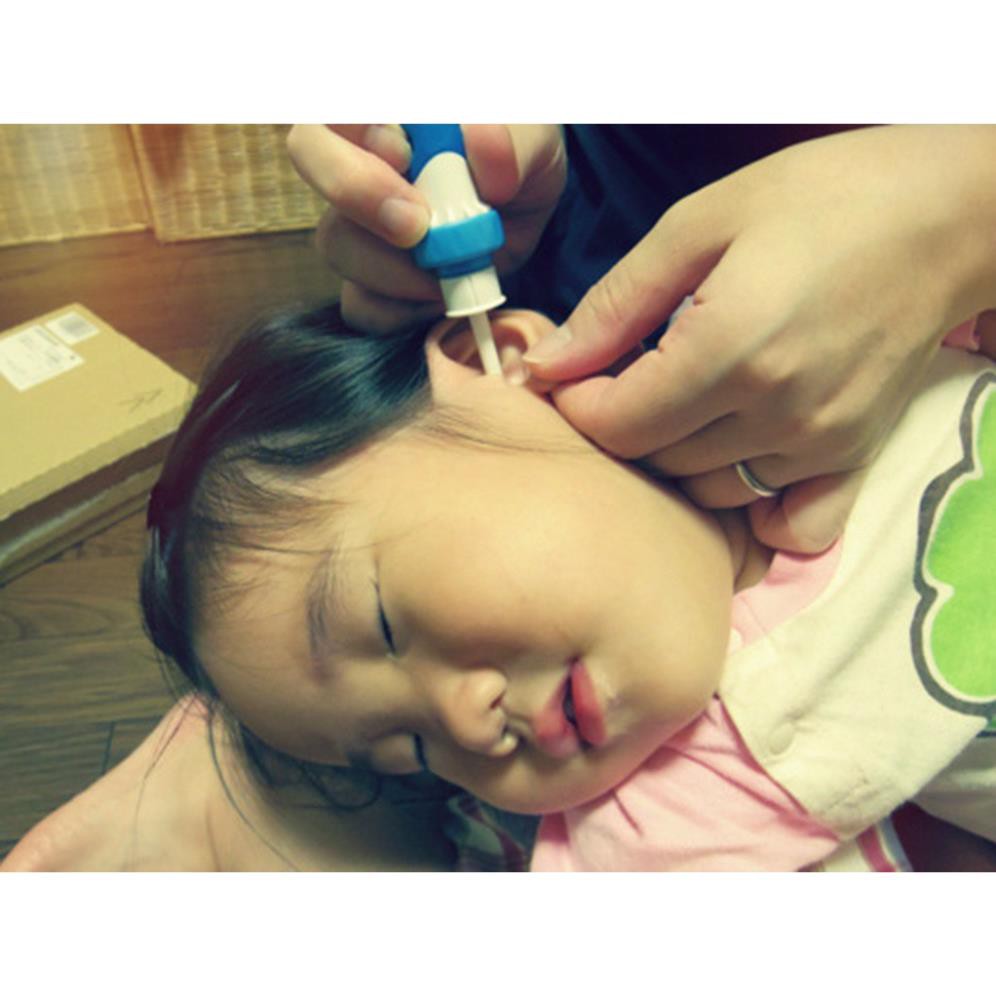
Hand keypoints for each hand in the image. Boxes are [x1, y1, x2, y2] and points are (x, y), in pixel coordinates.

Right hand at [287, 124, 566, 333]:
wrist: (521, 225)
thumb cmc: (519, 164)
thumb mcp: (536, 145)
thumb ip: (515, 142)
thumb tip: (480, 146)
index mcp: (390, 108)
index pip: (343, 99)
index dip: (360, 127)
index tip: (405, 157)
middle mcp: (357, 156)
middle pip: (309, 153)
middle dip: (357, 192)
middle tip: (415, 226)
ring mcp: (355, 222)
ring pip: (335, 239)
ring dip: (396, 265)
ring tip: (454, 268)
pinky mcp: (366, 281)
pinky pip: (359, 303)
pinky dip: (402, 311)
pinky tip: (440, 297)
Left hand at [522, 126, 995, 551]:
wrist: (946, 216)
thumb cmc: (821, 200)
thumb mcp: (700, 223)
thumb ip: (616, 304)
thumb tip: (542, 366)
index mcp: (731, 352)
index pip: (617, 426)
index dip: (577, 406)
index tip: (575, 373)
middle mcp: (776, 414)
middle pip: (655, 462)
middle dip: (620, 427)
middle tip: (623, 378)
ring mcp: (819, 445)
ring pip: (706, 492)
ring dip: (674, 457)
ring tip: (679, 401)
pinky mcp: (853, 457)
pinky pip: (784, 522)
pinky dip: (750, 506)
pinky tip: (737, 458)